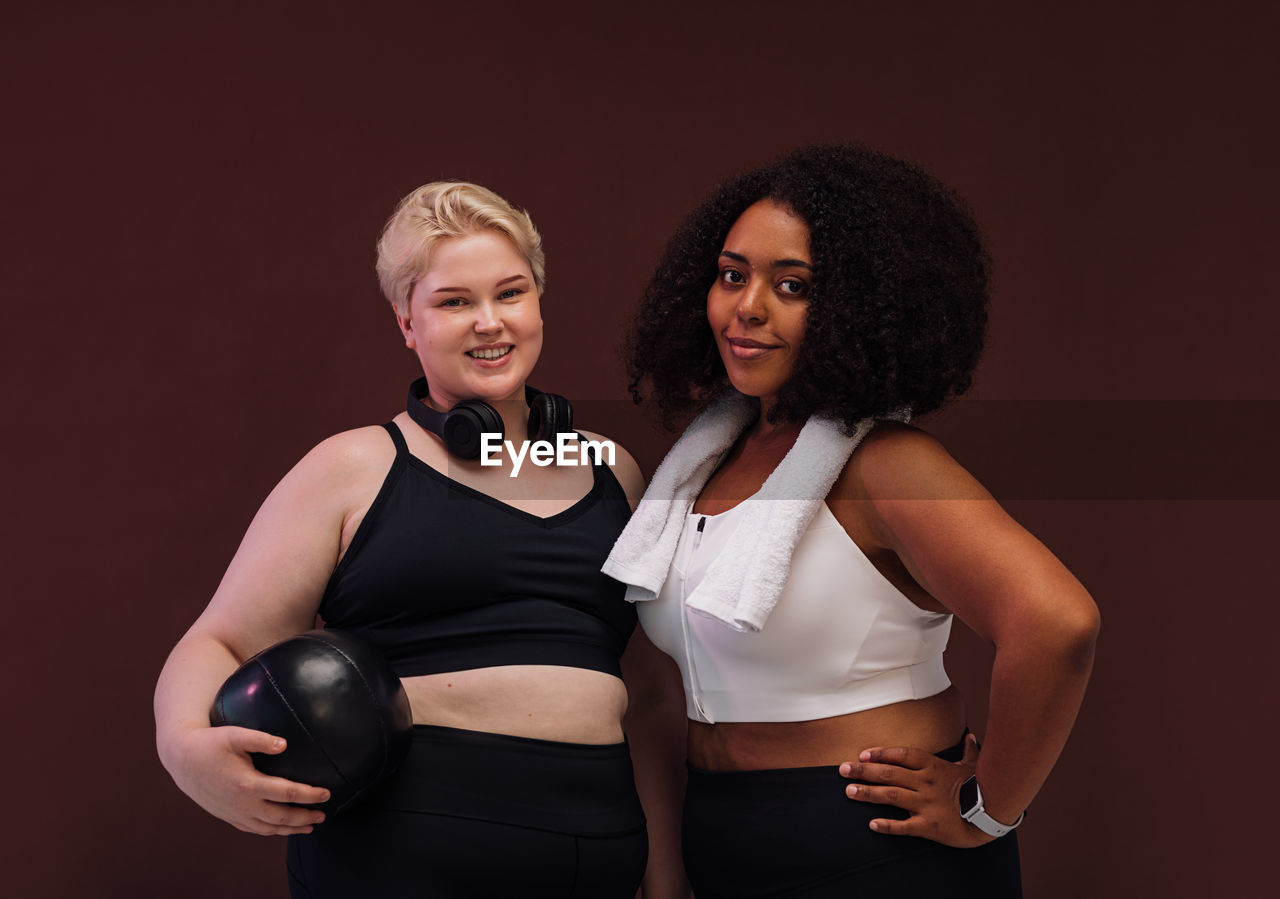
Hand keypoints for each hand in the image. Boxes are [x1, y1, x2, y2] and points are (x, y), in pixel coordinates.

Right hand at [167, 725, 330, 834]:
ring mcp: (234, 813)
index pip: (286, 793)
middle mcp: (242, 804)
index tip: (327, 794)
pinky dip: (271, 831)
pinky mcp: (227, 816)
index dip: (309, 795)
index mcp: (248, 784)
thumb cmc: (210, 743)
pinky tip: (281, 828)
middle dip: (304, 818)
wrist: (181, 760)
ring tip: (309, 827)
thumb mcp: (235, 735)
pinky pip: (253, 829)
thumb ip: (261, 739)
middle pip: (281, 817)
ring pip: (267, 828)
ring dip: (290, 829)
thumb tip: (284, 744)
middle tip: (323, 815)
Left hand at [838, 733, 992, 847]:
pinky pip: (905, 826)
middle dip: (863, 771)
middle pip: (889, 773)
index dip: (881, 753)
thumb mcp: (973, 766)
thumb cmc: (982, 787)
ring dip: (868, 793)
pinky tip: (872, 824)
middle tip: (842, 769)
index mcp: (933, 766)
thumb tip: (971, 737)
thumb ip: (968, 751)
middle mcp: (926, 783)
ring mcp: (926, 804)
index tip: (862, 754)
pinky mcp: (930, 826)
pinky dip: (887, 825)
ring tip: (849, 791)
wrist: (995, 814)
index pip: (901, 755)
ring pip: (891, 796)